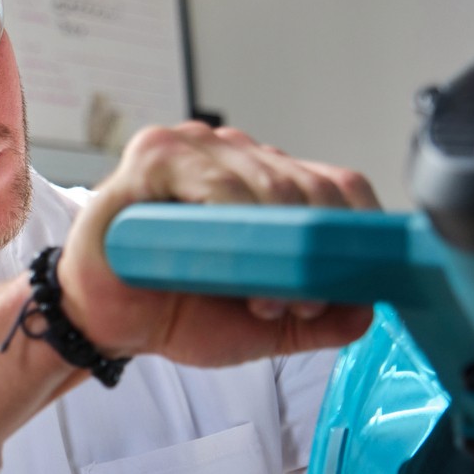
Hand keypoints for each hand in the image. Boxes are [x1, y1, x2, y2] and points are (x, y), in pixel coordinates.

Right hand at [58, 122, 379, 366]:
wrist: (104, 321)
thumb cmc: (173, 306)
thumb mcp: (263, 323)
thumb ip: (319, 318)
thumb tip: (369, 308)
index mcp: (265, 180)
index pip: (334, 186)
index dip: (357, 229)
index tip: (362, 277)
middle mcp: (233, 155)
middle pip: (308, 185)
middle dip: (318, 251)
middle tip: (305, 304)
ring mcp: (192, 149)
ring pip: (268, 181)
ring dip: (279, 246)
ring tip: (266, 300)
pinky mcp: (151, 159)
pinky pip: (211, 181)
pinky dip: (232, 223)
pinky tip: (226, 263)